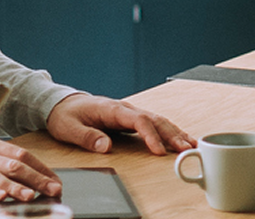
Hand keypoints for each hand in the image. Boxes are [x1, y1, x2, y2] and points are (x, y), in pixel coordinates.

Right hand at [0, 135, 60, 200]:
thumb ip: (6, 165)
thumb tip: (40, 179)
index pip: (22, 154)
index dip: (41, 168)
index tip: (56, 181)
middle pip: (14, 165)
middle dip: (36, 179)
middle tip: (52, 190)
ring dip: (14, 187)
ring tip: (29, 195)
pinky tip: (1, 197)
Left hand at [47, 93, 195, 154]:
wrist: (63, 104)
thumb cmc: (66, 115)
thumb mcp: (69, 128)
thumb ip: (87, 137)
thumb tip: (106, 147)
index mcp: (112, 110)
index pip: (138, 120)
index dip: (151, 136)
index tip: (159, 151)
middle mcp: (125, 109)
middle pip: (155, 120)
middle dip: (172, 135)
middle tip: (187, 149)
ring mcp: (130, 113)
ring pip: (159, 121)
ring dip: (175, 133)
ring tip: (192, 145)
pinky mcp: (131, 119)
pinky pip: (155, 124)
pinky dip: (170, 132)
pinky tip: (180, 139)